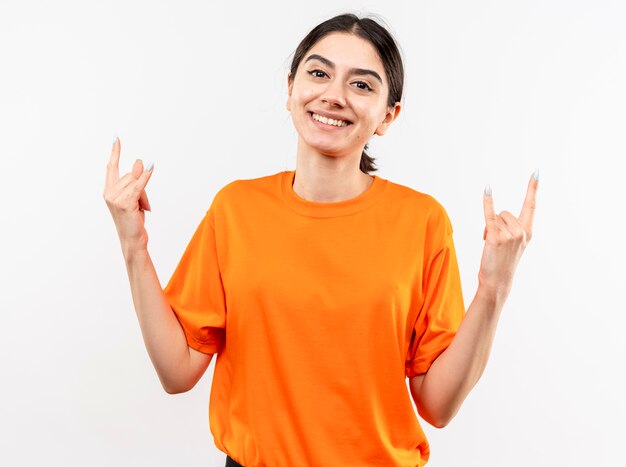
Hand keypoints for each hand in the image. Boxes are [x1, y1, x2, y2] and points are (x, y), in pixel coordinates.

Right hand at [103, 137, 153, 256]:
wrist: (132, 239)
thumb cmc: (133, 220)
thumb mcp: (134, 198)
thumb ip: (135, 180)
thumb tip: (140, 161)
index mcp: (108, 190)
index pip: (111, 167)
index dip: (115, 152)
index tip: (116, 138)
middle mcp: (109, 193)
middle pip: (131, 176)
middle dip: (141, 186)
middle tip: (141, 205)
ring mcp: (115, 198)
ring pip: (137, 182)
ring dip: (144, 195)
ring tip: (141, 209)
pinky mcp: (125, 203)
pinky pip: (139, 185)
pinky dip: (146, 177)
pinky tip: (151, 167)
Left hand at [478, 171, 538, 298]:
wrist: (497, 282)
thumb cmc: (502, 263)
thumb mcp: (512, 244)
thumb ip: (509, 229)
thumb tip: (494, 218)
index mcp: (528, 232)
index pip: (531, 205)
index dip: (533, 188)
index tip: (536, 172)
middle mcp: (522, 231)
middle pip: (505, 213)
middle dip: (496, 224)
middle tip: (496, 243)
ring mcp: (510, 234)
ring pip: (496, 217)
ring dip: (489, 228)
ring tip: (491, 245)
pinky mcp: (496, 237)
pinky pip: (489, 215)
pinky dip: (487, 202)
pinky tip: (487, 189)